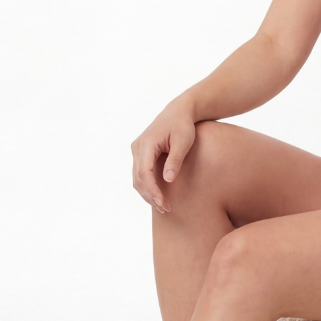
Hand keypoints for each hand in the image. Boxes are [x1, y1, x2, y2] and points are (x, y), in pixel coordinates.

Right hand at [131, 97, 197, 213]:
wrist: (179, 111)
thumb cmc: (183, 125)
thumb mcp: (183, 142)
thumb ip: (175, 160)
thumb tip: (168, 180)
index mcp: (146, 144)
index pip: (144, 173)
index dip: (152, 190)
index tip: (163, 203)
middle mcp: (137, 147)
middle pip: (138, 178)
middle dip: (150, 196)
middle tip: (166, 209)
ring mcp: (137, 150)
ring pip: (137, 178)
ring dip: (148, 193)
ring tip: (163, 206)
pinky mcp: (141, 153)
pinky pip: (140, 173)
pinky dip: (147, 186)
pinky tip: (158, 195)